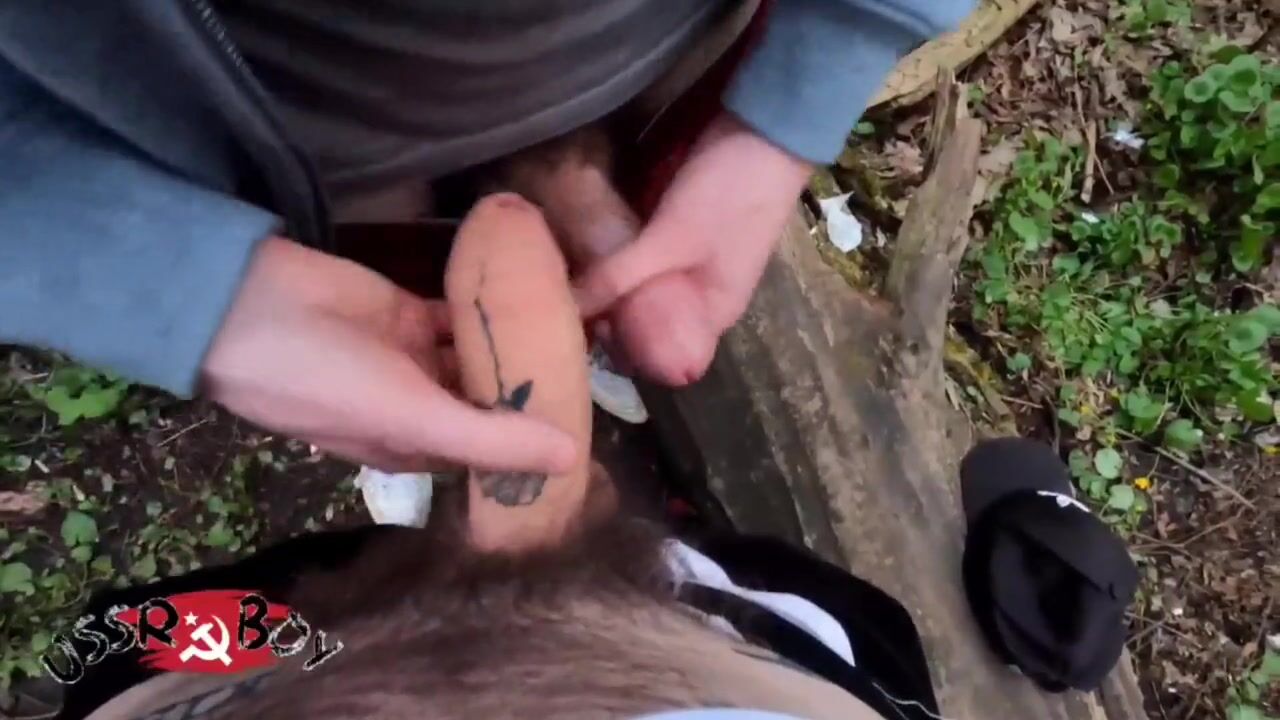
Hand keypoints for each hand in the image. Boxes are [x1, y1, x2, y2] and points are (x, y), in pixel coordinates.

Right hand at [200, 236, 576, 473]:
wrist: (248, 308)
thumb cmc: (325, 381)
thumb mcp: (411, 418)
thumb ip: (491, 438)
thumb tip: (569, 458)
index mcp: (420, 449)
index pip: (494, 454)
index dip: (538, 441)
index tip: (594, 423)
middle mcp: (422, 409)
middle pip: (494, 402)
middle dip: (537, 389)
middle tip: (602, 365)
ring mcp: (415, 360)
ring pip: (483, 355)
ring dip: (521, 345)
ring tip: (586, 330)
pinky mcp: (408, 312)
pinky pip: (462, 311)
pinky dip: (494, 305)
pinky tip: (539, 295)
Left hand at [575, 113, 812, 385]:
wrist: (768, 125)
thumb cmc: (730, 194)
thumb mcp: (671, 238)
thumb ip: (619, 276)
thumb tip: (565, 309)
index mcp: (712, 315)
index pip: (659, 359)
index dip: (618, 350)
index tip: (574, 329)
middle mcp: (700, 297)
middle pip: (644, 322)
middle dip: (606, 313)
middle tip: (557, 295)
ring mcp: (690, 262)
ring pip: (639, 288)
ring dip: (607, 283)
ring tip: (562, 272)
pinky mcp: (678, 231)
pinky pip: (641, 256)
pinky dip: (617, 255)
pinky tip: (583, 245)